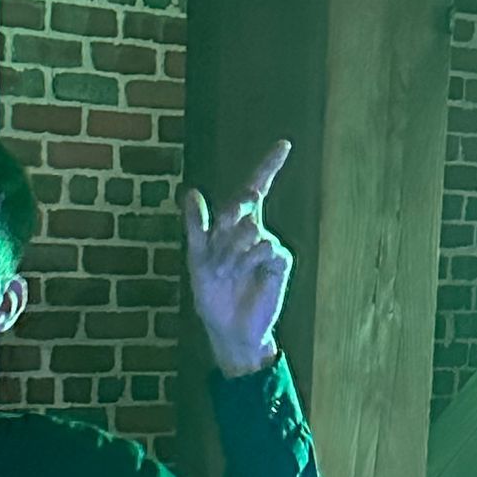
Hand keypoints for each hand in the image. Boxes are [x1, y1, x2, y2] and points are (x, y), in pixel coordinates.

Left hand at [184, 140, 294, 376]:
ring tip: (227, 273)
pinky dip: (249, 260)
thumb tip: (192, 192)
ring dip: (232, 252)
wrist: (229, 331)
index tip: (284, 145)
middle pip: (243, 204)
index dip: (269, 166)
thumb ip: (195, 227)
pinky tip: (245, 275)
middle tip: (216, 255)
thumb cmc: (213, 298)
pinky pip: (265, 245)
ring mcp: (269, 245)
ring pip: (250, 227)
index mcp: (236, 227)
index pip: (255, 189)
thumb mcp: (197, 260)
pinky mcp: (281, 261)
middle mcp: (256, 231)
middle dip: (224, 227)